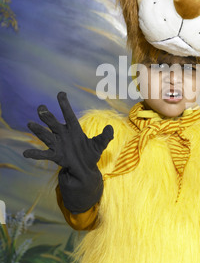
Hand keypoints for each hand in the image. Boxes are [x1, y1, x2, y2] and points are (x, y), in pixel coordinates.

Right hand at [23, 92, 113, 213]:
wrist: (85, 169)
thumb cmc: (91, 153)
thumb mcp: (100, 144)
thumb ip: (105, 136)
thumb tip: (110, 128)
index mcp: (74, 129)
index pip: (69, 114)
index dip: (65, 104)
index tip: (61, 93)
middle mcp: (63, 134)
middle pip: (54, 123)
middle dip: (48, 116)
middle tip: (41, 108)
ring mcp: (58, 144)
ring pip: (47, 136)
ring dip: (39, 130)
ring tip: (30, 124)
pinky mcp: (55, 156)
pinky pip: (44, 154)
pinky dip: (35, 154)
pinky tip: (25, 154)